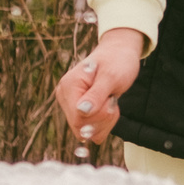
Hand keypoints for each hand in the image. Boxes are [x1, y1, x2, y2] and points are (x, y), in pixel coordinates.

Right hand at [56, 27, 145, 148]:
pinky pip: (89, 129)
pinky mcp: (77, 110)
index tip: (111, 100)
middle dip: (102, 118)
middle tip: (112, 99)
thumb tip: (82, 111)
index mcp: (69, 86)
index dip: (99, 116)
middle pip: (81, 127)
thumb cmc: (117, 61)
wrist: (119, 53)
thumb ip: (96, 94)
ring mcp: (70, 104)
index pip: (78, 119)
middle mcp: (64, 96)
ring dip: (104, 120)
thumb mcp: (111, 76)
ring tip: (110, 100)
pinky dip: (103, 122)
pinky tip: (107, 106)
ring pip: (85, 131)